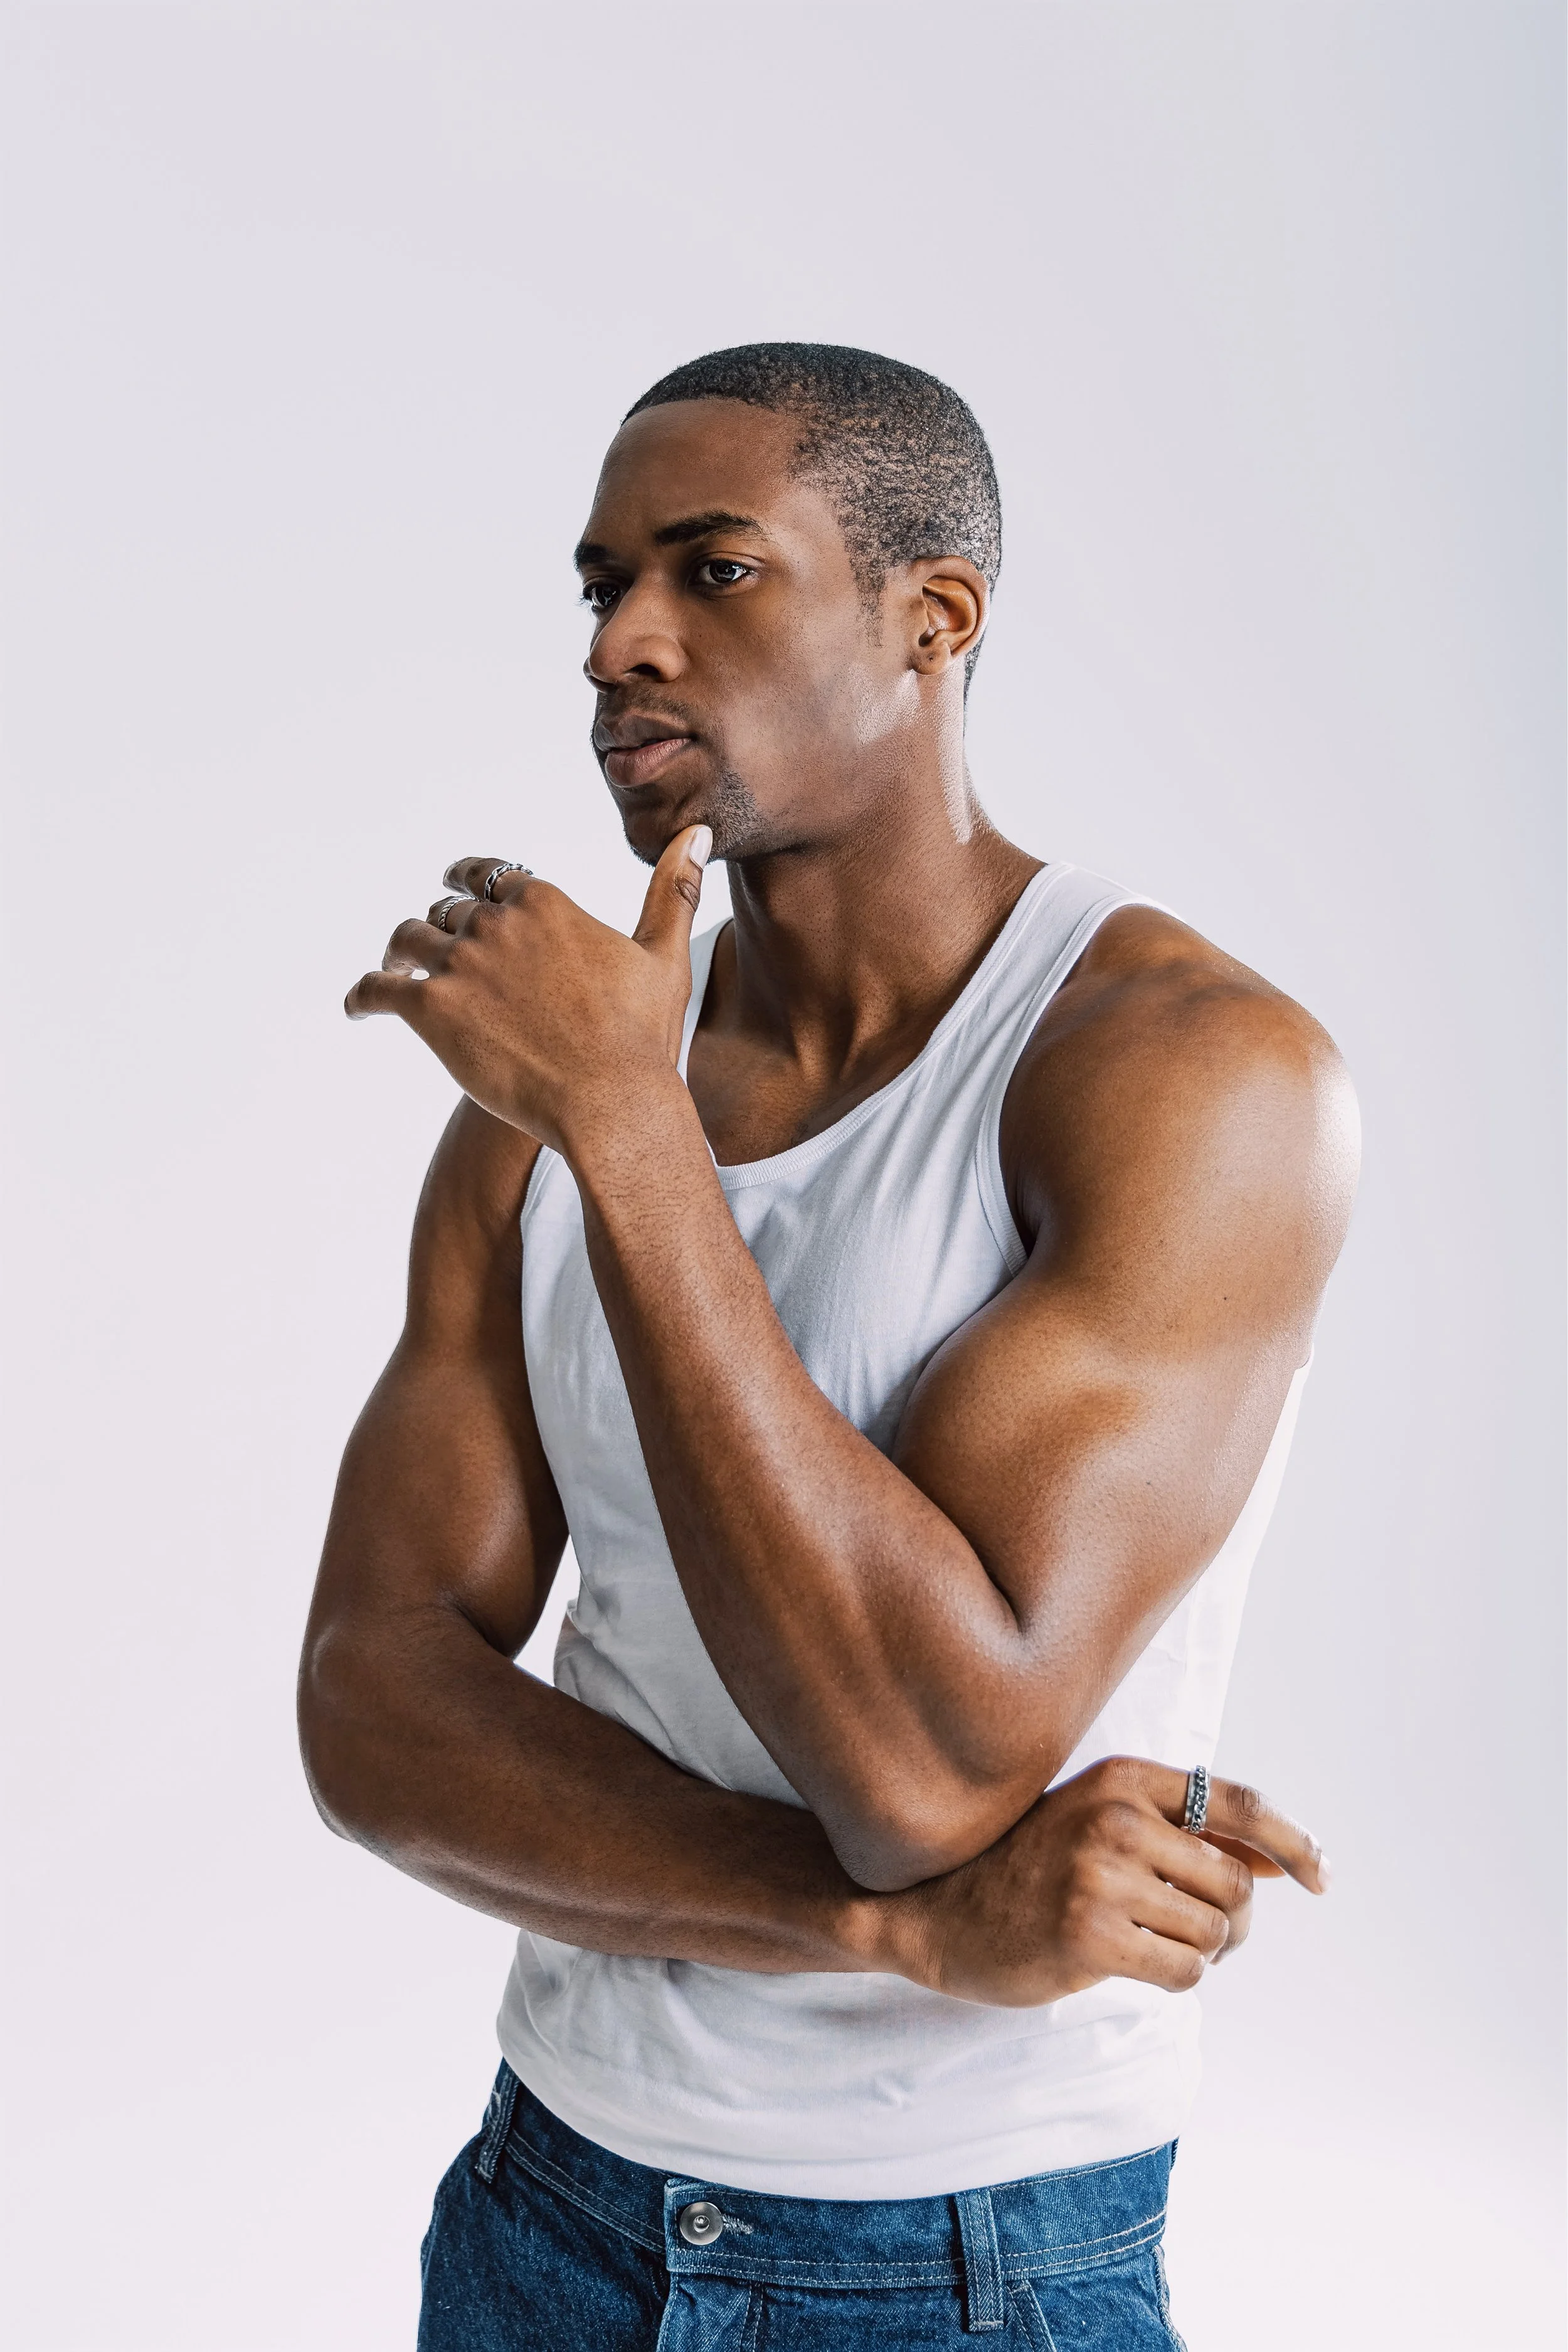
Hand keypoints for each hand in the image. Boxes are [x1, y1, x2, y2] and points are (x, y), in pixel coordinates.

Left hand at [345, 826, 712, 1155]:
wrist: (610, 1102)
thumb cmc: (642, 1037)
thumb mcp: (663, 955)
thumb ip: (674, 888)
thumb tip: (699, 830)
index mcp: (543, 903)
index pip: (490, 878)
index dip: (471, 882)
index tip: (457, 886)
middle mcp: (495, 924)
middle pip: (447, 912)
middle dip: (440, 926)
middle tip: (433, 947)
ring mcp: (459, 966)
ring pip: (408, 941)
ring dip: (399, 952)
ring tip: (394, 966)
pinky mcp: (430, 1011)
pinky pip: (376, 990)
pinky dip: (362, 995)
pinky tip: (358, 1006)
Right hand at [887, 1756, 1326, 2007]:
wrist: (937, 1909)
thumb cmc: (1031, 1866)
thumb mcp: (1104, 1824)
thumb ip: (1191, 1834)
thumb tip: (1282, 1862)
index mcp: (1122, 1779)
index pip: (1237, 1800)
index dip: (1293, 1840)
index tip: (1321, 1874)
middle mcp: (1114, 1819)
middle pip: (1235, 1881)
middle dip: (1237, 1920)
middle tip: (1209, 1936)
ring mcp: (1099, 1878)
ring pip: (1215, 1933)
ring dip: (1205, 1954)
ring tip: (1161, 1948)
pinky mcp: (1089, 1938)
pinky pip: (1184, 1973)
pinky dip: (1180, 1980)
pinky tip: (1141, 1967)